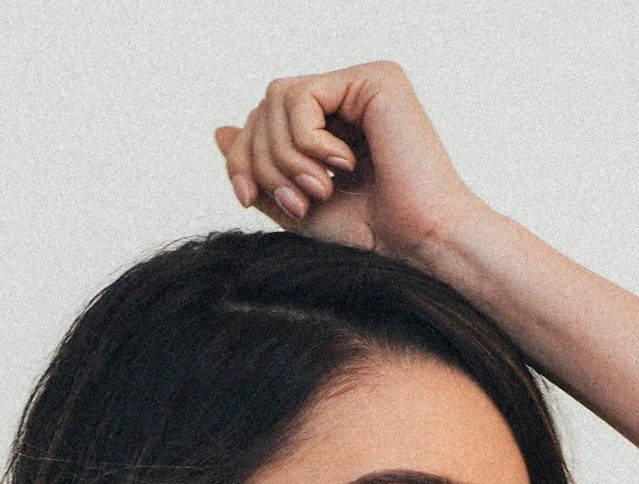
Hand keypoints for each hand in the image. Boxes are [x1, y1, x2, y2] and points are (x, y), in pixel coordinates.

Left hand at [214, 62, 483, 262]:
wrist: (418, 249)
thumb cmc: (372, 238)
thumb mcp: (297, 208)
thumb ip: (260, 173)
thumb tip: (220, 132)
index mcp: (331, 125)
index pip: (262, 120)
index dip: (241, 158)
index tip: (246, 199)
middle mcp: (347, 97)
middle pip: (264, 106)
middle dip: (262, 161)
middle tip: (297, 203)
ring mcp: (362, 84)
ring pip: (277, 97)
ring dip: (285, 155)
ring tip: (319, 190)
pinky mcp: (375, 79)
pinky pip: (302, 96)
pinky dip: (307, 140)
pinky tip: (341, 166)